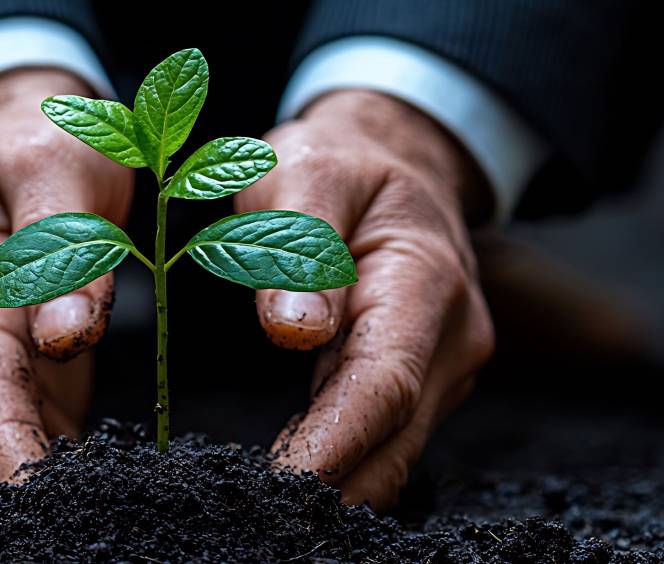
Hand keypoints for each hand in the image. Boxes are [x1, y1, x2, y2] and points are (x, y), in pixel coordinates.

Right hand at [0, 69, 131, 481]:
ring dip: (60, 455)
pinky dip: (64, 435)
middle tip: (122, 497)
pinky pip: (33, 412)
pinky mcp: (7, 360)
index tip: (44, 505)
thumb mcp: (53, 170)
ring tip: (126, 480)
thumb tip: (65, 337)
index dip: (10, 455)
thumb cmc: (30, 141)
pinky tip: (108, 456)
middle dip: (45, 467)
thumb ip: (60, 250)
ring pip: (15, 423)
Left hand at [237, 90, 494, 509]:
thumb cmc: (342, 165)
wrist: (393, 161)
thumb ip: (301, 243)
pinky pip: (387, 435)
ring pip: (396, 448)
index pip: (383, 384)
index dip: (333, 443)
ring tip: (265, 506)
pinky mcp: (424, 379)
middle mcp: (451, 336)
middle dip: (332, 484)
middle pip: (395, 435)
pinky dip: (347, 464)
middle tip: (254, 513)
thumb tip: (293, 331)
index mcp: (425, 281)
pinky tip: (300, 479)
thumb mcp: (306, 174)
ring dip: (339, 483)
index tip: (281, 485)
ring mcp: (444, 364)